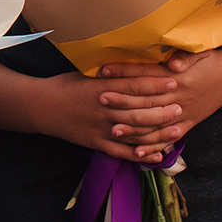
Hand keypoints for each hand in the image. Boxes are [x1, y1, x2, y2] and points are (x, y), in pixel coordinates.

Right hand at [33, 71, 176, 162]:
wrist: (41, 107)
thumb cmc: (65, 86)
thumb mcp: (86, 74)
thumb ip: (110, 75)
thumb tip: (134, 66)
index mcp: (102, 88)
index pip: (134, 86)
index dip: (155, 84)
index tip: (173, 81)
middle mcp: (105, 109)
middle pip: (139, 111)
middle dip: (162, 110)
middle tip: (181, 106)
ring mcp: (102, 128)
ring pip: (136, 133)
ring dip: (158, 133)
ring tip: (176, 130)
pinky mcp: (97, 143)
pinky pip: (122, 152)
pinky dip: (140, 154)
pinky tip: (156, 155)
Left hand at [97, 52, 221, 154]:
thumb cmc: (210, 62)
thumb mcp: (199, 53)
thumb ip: (184, 57)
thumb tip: (173, 63)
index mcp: (178, 77)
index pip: (146, 75)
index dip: (125, 72)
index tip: (104, 70)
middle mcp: (179, 97)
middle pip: (147, 100)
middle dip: (123, 101)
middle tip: (101, 99)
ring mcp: (183, 114)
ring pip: (156, 124)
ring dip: (134, 129)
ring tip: (113, 130)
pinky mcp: (187, 125)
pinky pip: (168, 139)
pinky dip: (153, 147)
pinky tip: (137, 154)